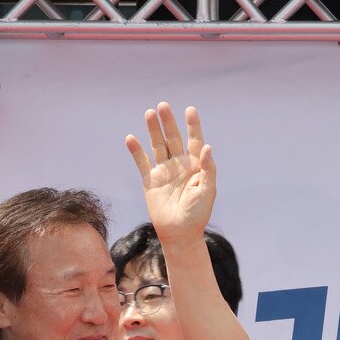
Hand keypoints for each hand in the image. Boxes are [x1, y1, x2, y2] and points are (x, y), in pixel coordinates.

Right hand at [126, 103, 215, 245]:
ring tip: (149, 113)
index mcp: (196, 166)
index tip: (190, 110)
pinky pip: (142, 162)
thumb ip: (208, 169)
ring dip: (153, 130)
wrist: (180, 233)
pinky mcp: (150, 180)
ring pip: (157, 146)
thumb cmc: (198, 214)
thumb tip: (207, 147)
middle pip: (173, 139)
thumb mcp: (207, 191)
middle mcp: (179, 165)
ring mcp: (164, 171)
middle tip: (163, 105)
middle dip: (169, 122)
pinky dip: (136, 151)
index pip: (195, 141)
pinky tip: (131, 138)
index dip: (193, 126)